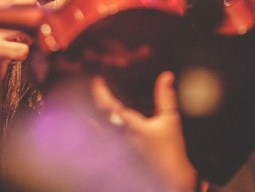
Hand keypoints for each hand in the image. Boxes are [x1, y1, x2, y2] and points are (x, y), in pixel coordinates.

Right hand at [0, 0, 36, 87]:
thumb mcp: (1, 25)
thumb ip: (16, 12)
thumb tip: (45, 8)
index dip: (28, 2)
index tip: (28, 14)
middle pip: (22, 4)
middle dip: (34, 16)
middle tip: (31, 29)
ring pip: (25, 26)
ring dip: (30, 37)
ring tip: (21, 43)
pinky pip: (22, 49)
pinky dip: (24, 54)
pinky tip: (15, 56)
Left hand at [92, 71, 197, 191]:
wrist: (171, 177)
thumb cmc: (171, 149)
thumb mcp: (170, 119)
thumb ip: (166, 96)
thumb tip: (166, 76)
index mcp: (130, 126)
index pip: (109, 106)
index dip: (101, 91)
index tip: (97, 80)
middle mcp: (119, 138)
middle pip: (96, 117)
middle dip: (93, 101)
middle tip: (93, 88)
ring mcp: (116, 149)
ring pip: (94, 131)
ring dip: (88, 117)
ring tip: (83, 105)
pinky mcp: (116, 159)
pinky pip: (99, 144)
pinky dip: (93, 133)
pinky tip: (91, 126)